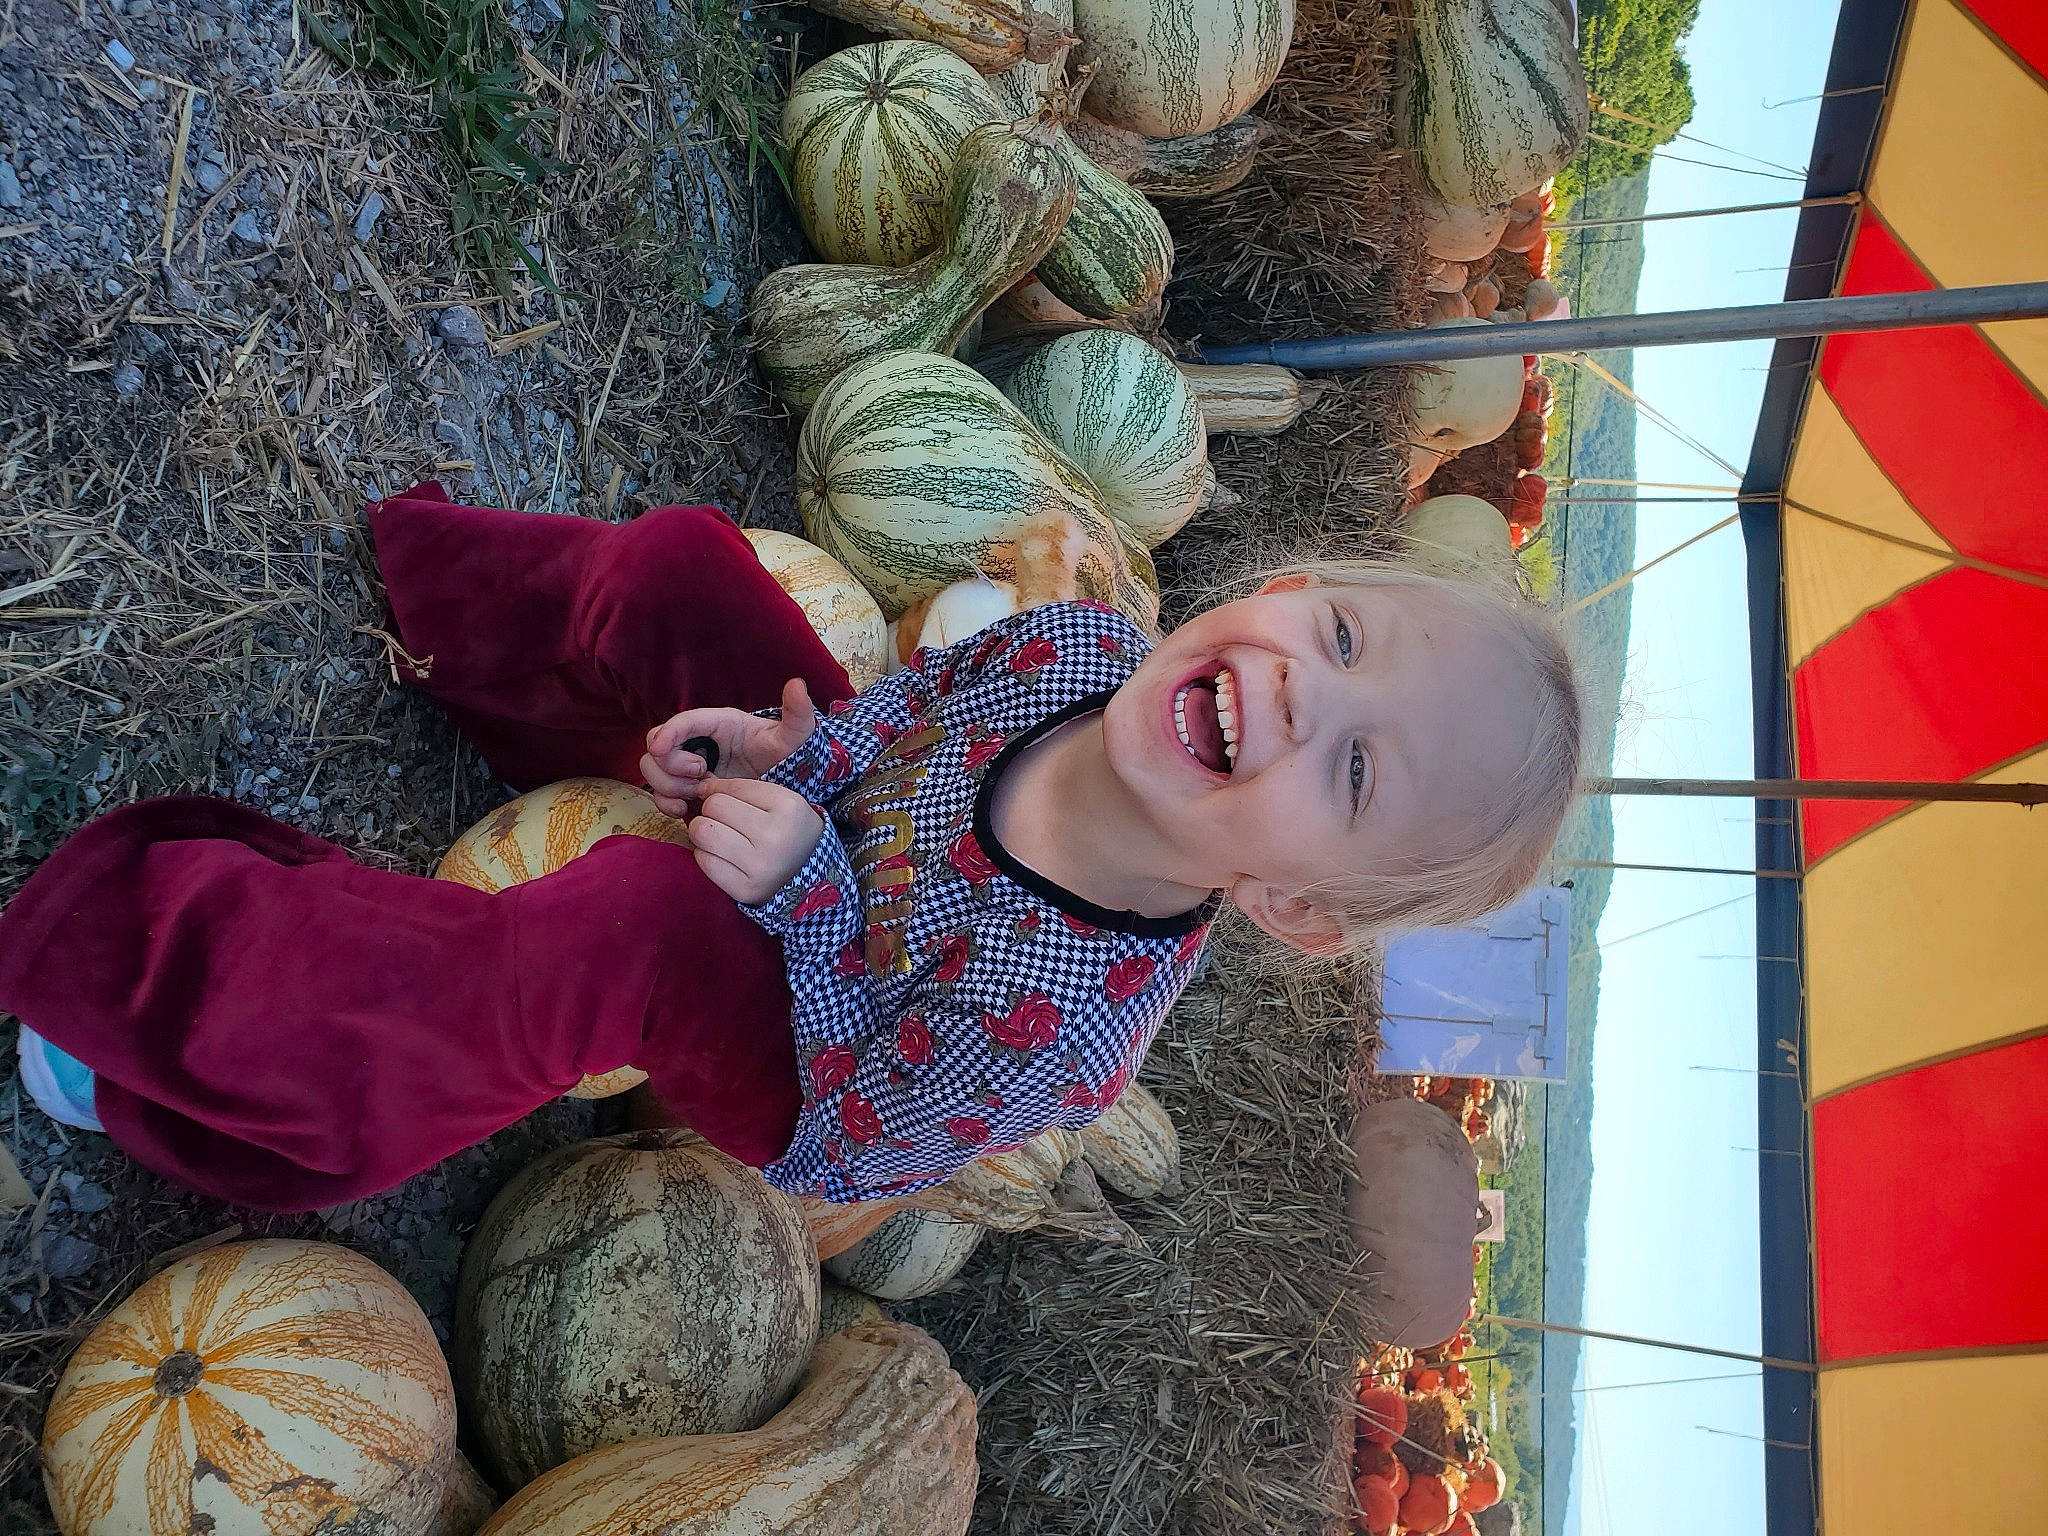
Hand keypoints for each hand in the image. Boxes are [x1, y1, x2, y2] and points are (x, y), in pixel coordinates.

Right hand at [642, 678, 819, 816]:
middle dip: (671, 764)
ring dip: (667, 784)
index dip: (668, 732)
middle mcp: (697, 742)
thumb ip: (797, 712)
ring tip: (696, 794)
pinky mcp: (686, 790)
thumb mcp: (795, 735)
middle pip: (657, 745)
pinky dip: (665, 802)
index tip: (660, 748)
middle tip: (700, 776)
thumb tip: (797, 684)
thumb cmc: (788, 756)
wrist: (785, 787)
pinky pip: (660, 794)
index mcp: (718, 723)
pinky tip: (684, 809)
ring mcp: (688, 767)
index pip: (683, 722)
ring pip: (653, 769)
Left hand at [686, 776, 827, 905]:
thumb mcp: (776, 799)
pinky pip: (704, 862)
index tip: (722, 797)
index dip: (719, 789)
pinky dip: (706, 855)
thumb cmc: (786, 828)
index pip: (731, 787)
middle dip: (711, 810)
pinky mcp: (746, 890)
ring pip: (702, 833)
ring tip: (719, 836)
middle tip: (723, 819)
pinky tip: (721, 855)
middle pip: (713, 807)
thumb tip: (700, 787)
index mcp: (788, 808)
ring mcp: (760, 867)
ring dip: (704, 832)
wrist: (807, 870)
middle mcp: (775, 838)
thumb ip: (738, 788)